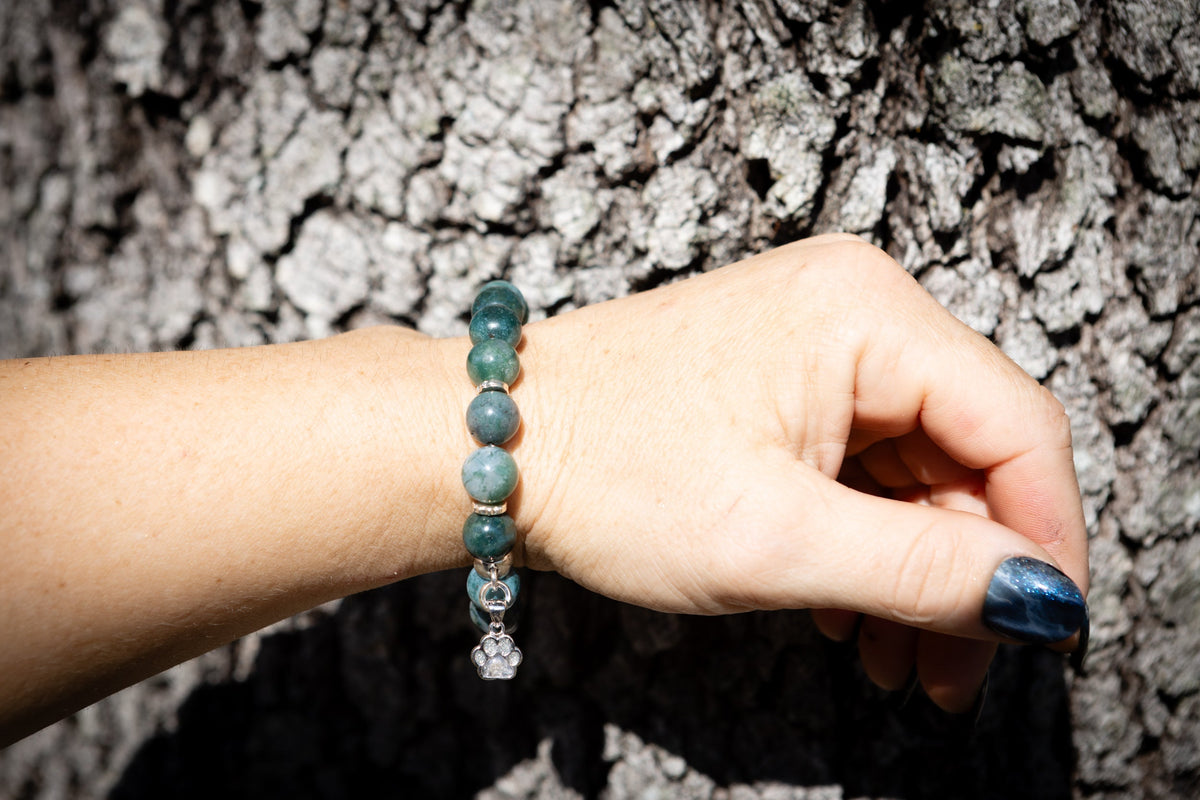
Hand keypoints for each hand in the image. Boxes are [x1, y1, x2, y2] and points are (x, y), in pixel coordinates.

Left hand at [508, 234, 1088, 711]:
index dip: (1043, 539)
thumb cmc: (609, 471)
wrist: (498, 447)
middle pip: (969, 454)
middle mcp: (855, 307)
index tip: (1039, 633)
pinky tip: (849, 611)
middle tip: (951, 678)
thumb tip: (1037, 600)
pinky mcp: (787, 378)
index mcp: (866, 313)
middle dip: (966, 575)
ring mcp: (819, 342)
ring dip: (916, 572)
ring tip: (897, 665)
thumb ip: (921, 572)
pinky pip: (864, 464)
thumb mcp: (775, 540)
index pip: (1014, 427)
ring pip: (918, 470)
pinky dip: (867, 541)